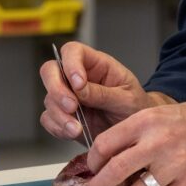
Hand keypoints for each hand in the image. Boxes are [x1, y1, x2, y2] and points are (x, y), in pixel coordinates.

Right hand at [39, 42, 169, 144]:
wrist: (136, 134)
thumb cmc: (136, 108)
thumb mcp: (127, 99)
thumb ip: (104, 94)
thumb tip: (79, 89)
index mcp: (96, 64)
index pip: (73, 51)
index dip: (70, 63)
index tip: (78, 83)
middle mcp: (78, 78)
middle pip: (50, 70)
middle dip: (57, 89)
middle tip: (71, 106)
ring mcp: (69, 97)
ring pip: (49, 98)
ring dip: (59, 114)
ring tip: (77, 128)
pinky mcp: (65, 116)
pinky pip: (49, 119)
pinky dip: (57, 127)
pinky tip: (73, 132)